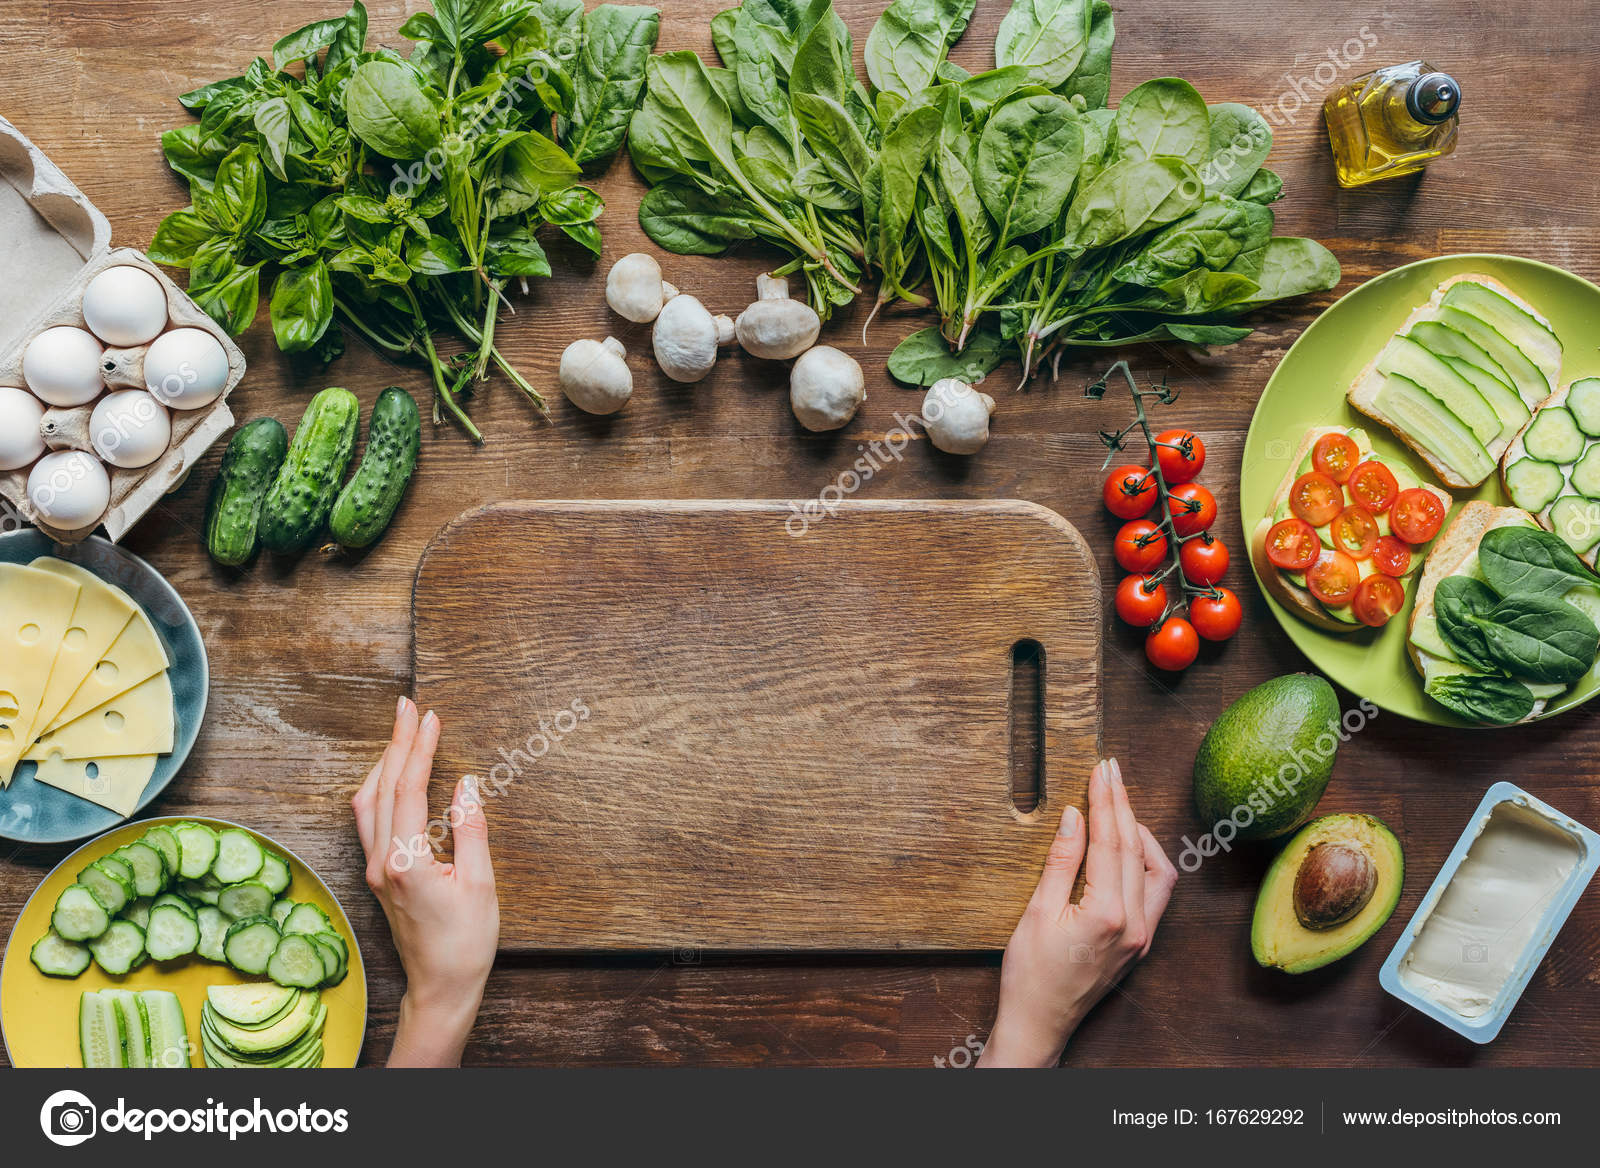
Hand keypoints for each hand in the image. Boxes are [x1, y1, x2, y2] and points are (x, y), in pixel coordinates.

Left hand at [352, 697, 499, 1066]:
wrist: (441, 988)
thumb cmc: (466, 943)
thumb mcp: (481, 884)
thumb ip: (472, 830)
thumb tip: (467, 785)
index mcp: (406, 861)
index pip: (409, 788)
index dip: (419, 748)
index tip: (430, 717)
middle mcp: (382, 862)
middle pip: (382, 787)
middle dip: (395, 743)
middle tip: (407, 707)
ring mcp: (376, 870)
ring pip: (368, 803)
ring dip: (383, 764)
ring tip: (401, 734)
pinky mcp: (379, 876)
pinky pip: (370, 820)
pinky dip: (380, 789)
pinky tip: (393, 779)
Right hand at [978, 757, 1176, 1067]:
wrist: (1039, 1024)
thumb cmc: (1030, 975)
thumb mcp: (1037, 913)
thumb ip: (1060, 862)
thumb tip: (1074, 817)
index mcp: (1108, 915)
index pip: (1110, 842)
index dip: (1105, 801)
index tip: (1100, 769)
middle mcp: (1136, 925)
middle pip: (1135, 849)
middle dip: (1122, 805)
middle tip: (1110, 770)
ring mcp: (1143, 936)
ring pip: (1157, 869)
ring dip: (1139, 832)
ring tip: (1118, 804)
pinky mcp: (1141, 942)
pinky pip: (1157, 891)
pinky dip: (1146, 860)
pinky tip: (1128, 845)